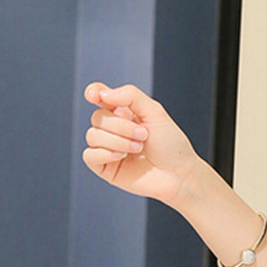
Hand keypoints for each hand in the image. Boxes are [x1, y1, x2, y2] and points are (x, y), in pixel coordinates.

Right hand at [82, 82, 200, 205]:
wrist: (178, 174)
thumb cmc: (170, 144)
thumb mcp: (156, 113)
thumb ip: (131, 96)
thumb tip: (102, 93)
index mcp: (125, 112)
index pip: (100, 96)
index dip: (93, 93)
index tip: (94, 96)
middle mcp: (113, 128)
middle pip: (98, 117)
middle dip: (121, 126)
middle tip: (144, 135)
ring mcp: (107, 148)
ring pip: (92, 135)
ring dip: (118, 140)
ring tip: (138, 148)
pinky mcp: (104, 167)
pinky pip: (89, 155)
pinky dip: (105, 154)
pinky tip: (122, 156)